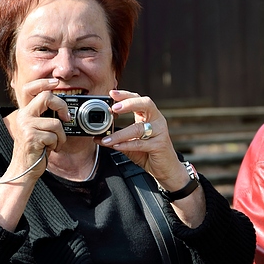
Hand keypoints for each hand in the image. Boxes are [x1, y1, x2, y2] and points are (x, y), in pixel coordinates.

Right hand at [2, 78, 70, 181]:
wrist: (24, 169)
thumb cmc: (35, 150)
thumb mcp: (39, 130)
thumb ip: (47, 117)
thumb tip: (66, 110)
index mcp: (25, 112)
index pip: (30, 89)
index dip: (43, 83)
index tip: (56, 82)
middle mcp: (24, 116)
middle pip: (47, 97)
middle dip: (62, 106)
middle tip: (66, 118)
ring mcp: (26, 126)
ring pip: (56, 123)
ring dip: (60, 136)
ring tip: (53, 143)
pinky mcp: (32, 137)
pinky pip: (54, 136)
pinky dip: (56, 144)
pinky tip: (49, 149)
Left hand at [102, 90, 204, 225]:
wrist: (167, 170)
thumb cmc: (149, 154)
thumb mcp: (131, 144)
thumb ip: (117, 139)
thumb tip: (97, 137)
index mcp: (149, 116)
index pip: (138, 99)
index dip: (126, 95)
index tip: (111, 93)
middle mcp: (157, 120)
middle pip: (145, 104)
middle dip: (129, 103)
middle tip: (113, 108)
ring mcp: (160, 132)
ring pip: (138, 128)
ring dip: (120, 133)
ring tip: (107, 139)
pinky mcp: (159, 145)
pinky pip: (140, 143)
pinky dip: (126, 145)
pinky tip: (116, 146)